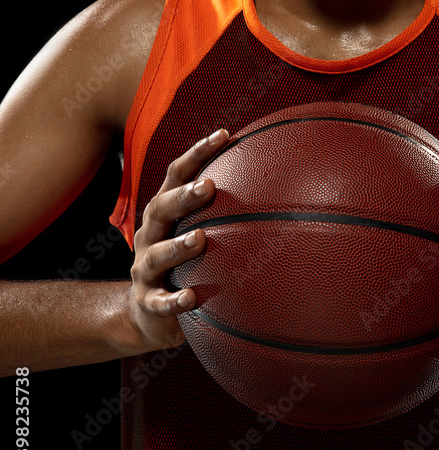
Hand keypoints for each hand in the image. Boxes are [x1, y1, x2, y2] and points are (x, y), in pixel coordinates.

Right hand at [126, 127, 227, 352]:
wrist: (147, 314)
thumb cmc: (184, 263)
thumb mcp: (198, 233)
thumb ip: (227, 212)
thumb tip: (283, 185)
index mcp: (164, 213)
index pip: (176, 175)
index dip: (197, 153)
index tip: (224, 135)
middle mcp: (150, 235)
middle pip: (161, 208)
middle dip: (183, 196)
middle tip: (208, 186)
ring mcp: (145, 269)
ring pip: (157, 255)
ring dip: (177, 247)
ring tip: (199, 240)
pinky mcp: (147, 302)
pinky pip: (159, 302)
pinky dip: (173, 300)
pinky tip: (191, 298)